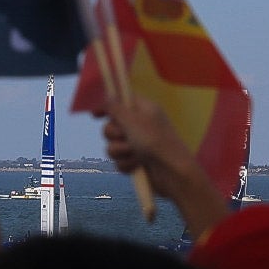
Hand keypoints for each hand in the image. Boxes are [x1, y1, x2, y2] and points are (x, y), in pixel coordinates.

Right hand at [100, 89, 229, 232]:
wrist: (172, 173)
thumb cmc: (156, 142)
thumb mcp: (133, 120)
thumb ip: (116, 108)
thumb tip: (108, 95)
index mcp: (143, 110)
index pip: (121, 101)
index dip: (107, 107)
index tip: (95, 115)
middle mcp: (140, 126)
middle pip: (111, 126)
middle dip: (114, 134)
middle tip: (125, 137)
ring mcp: (138, 145)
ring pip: (112, 145)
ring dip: (120, 151)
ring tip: (135, 154)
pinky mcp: (135, 161)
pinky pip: (118, 161)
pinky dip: (126, 163)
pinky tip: (137, 165)